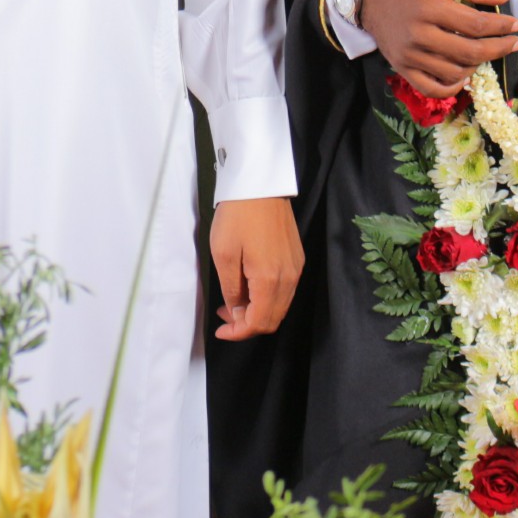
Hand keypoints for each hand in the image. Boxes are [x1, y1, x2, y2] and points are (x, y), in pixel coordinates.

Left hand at [211, 197, 302, 339]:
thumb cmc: (238, 216)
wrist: (260, 185)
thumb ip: (231, 288)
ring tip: (233, 302)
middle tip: (225, 316)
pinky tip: (249, 287)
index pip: (260, 322)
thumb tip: (236, 310)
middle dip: (248, 324)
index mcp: (270, 280)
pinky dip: (267, 297)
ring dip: (257, 311)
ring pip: (280, 306)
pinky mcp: (296, 258)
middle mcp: (289, 278)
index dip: (239, 332)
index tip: (221, 330)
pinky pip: (284, 290)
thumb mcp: (223, 254)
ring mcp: (295, 268)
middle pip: (273, 319)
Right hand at [358, 0, 517, 96]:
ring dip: (477, 64)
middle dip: (498, 49)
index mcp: (430, 7)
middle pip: (469, 52)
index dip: (501, 27)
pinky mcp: (402, 67)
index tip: (515, 25)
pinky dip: (452, 87)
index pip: (475, 25)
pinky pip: (431, 89)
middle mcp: (419, 35)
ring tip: (485, 52)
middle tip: (514, 43)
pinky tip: (464, 75)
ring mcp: (409, 55)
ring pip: (455, 72)